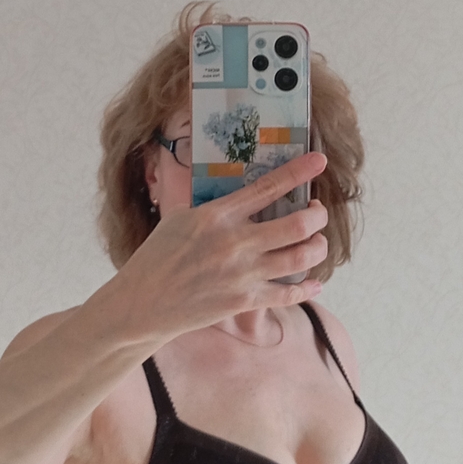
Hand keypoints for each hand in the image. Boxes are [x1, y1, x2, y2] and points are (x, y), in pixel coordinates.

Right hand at [105, 151, 329, 338]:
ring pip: (300, 258)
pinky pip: (288, 294)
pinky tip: (316, 284)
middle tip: (318, 212)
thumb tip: (209, 177)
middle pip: (297, 224)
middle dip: (318, 216)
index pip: (267, 187)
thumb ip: (201, 199)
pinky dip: (307, 288)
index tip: (319, 161)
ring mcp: (243, 274)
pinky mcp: (244, 301)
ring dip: (319, 248)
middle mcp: (236, 242)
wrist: (143, 303)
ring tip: (319, 243)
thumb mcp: (175, 217)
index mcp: (218, 215)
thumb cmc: (155, 257)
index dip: (299, 171)